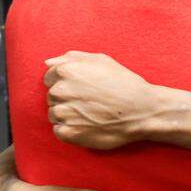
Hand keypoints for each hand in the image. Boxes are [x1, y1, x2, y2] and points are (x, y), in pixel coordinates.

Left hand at [44, 51, 161, 148]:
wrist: (142, 111)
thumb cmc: (124, 83)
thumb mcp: (102, 60)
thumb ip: (72, 58)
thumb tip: (48, 63)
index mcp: (67, 71)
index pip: (49, 77)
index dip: (66, 82)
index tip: (82, 88)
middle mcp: (61, 91)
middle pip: (52, 96)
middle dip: (66, 98)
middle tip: (89, 102)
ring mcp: (64, 113)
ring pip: (54, 114)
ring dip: (67, 115)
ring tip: (89, 114)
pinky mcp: (69, 133)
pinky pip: (58, 131)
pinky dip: (69, 130)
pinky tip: (87, 125)